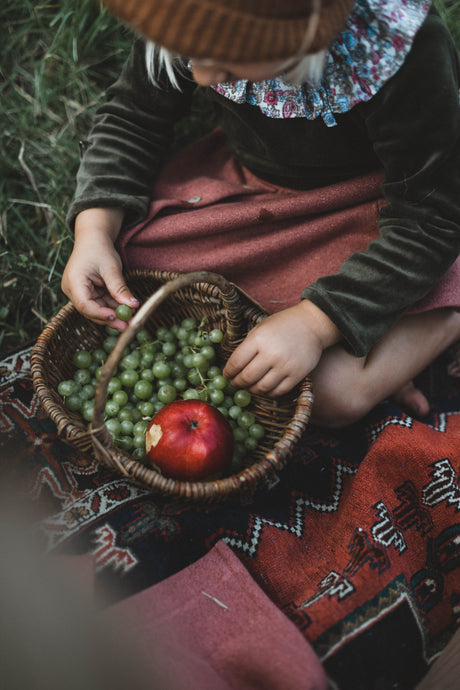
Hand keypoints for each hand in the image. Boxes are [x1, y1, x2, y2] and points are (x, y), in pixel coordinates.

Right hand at [61, 208, 138, 330]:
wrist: (93, 239)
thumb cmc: (100, 249)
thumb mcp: (112, 268)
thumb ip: (120, 288)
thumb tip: (133, 305)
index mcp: (73, 282)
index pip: (84, 304)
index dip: (100, 314)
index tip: (117, 318)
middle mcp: (72, 290)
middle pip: (90, 310)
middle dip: (110, 318)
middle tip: (128, 325)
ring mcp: (78, 292)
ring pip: (96, 309)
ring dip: (113, 313)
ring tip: (131, 318)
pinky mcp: (86, 293)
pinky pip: (99, 303)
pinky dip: (112, 306)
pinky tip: (126, 309)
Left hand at [223, 301, 340, 396]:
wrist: (312, 324)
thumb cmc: (283, 324)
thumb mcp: (261, 328)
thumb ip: (247, 346)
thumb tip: (233, 366)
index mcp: (258, 339)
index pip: (236, 362)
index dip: (228, 372)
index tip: (227, 375)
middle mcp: (271, 354)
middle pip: (247, 378)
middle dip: (237, 383)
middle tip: (236, 383)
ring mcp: (285, 366)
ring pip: (261, 388)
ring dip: (252, 389)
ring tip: (250, 386)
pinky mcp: (297, 375)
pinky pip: (278, 392)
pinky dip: (268, 393)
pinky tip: (265, 388)